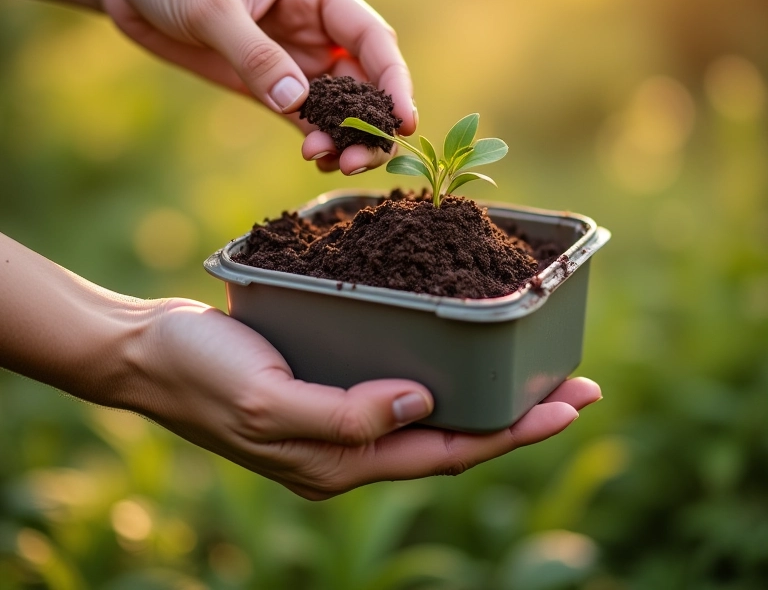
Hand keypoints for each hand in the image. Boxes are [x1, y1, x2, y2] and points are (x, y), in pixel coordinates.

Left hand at [103, 0, 415, 173]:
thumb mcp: (209, 7)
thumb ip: (255, 55)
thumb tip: (297, 104)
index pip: (372, 39)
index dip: (394, 81)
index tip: (402, 122)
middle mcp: (317, 27)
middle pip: (365, 80)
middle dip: (370, 122)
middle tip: (358, 160)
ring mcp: (296, 58)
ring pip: (340, 106)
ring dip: (345, 137)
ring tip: (333, 165)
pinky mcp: (271, 84)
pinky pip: (307, 118)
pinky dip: (318, 140)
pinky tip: (317, 160)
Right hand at [127, 299, 600, 499]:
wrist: (151, 351)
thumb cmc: (202, 373)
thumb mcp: (268, 400)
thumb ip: (345, 413)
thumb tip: (424, 405)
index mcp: (340, 462)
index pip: (446, 454)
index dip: (513, 433)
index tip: (571, 406)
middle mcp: (349, 445)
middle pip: (452, 437)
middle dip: (519, 417)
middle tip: (581, 389)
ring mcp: (340, 415)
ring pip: (432, 412)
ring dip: (486, 394)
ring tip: (535, 369)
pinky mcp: (328, 381)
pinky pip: (399, 382)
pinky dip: (440, 368)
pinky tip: (458, 345)